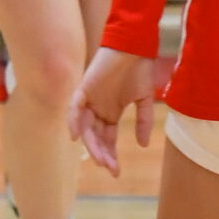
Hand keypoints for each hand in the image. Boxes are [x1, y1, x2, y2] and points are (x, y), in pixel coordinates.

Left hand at [70, 46, 171, 176]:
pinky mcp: (84, 88)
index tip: (117, 172)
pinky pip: (75, 108)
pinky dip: (74, 121)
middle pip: (96, 138)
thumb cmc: (140, 69)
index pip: (107, 140)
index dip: (111, 155)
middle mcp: (98, 109)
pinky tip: (77, 136)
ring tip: (100, 159)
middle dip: (103, 155)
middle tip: (111, 169)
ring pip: (86, 128)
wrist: (135, 46)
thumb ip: (143, 122)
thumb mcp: (144, 100)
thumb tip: (143, 145)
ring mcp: (90, 100)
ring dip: (91, 144)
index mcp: (110, 113)